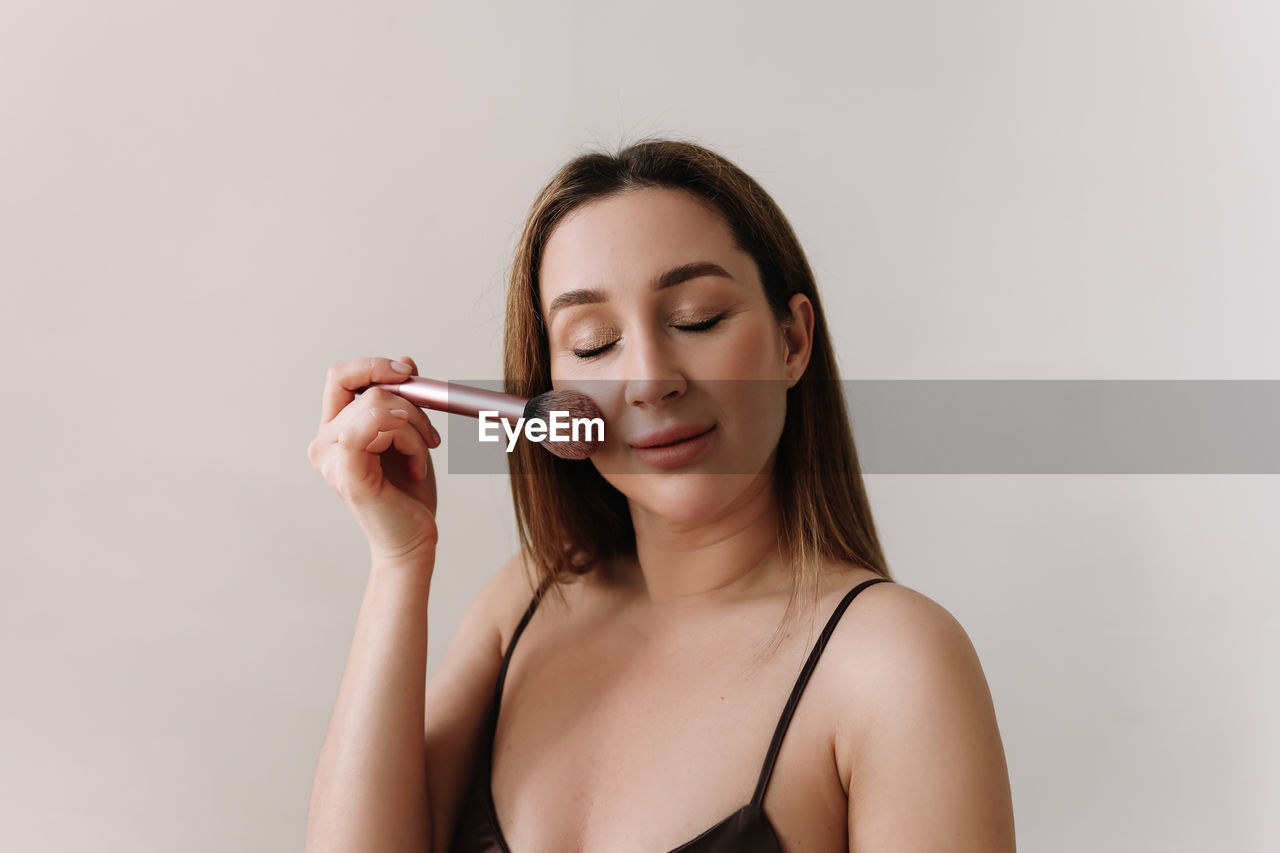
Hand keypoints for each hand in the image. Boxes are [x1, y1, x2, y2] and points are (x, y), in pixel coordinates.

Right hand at [306, 356, 440, 561]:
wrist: (414, 538)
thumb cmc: (409, 490)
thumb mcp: (408, 434)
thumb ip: (401, 400)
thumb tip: (405, 362)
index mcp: (334, 429)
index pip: (342, 376)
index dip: (374, 366)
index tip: (408, 373)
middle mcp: (324, 442)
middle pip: (369, 389)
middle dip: (412, 406)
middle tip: (431, 436)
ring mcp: (331, 459)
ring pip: (380, 406)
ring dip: (416, 428)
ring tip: (422, 457)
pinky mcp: (346, 473)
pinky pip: (374, 427)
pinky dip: (409, 440)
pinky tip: (418, 466)